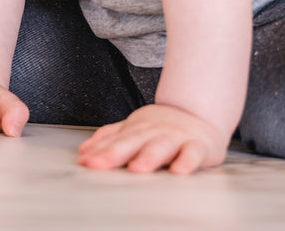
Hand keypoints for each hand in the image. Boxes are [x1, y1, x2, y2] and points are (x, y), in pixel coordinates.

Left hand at [76, 104, 229, 173]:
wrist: (200, 115)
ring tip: (137, 168)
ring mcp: (176, 138)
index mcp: (137, 129)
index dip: (99, 151)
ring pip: (161, 146)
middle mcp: (155, 132)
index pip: (116, 140)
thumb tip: (84, 150)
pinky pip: (192, 154)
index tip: (85, 162)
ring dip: (149, 157)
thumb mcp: (134, 128)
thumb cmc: (163, 127)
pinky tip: (179, 171)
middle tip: (100, 164)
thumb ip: (110, 138)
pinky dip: (186, 162)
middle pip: (133, 141)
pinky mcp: (198, 146)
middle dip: (116, 153)